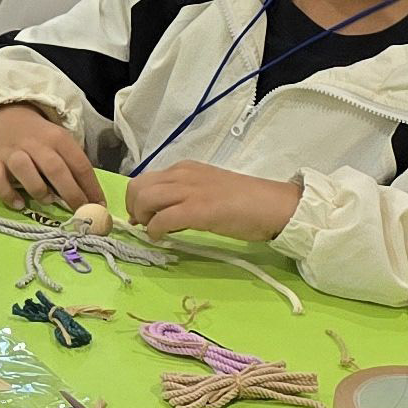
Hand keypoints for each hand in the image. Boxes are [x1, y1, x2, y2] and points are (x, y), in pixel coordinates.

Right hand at [0, 102, 105, 214]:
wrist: (3, 116)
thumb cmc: (38, 138)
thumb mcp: (58, 142)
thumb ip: (70, 165)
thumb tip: (87, 198)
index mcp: (57, 138)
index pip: (79, 164)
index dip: (91, 188)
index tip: (99, 207)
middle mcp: (35, 143)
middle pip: (55, 168)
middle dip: (71, 194)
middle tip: (79, 212)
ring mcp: (11, 152)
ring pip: (25, 169)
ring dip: (39, 189)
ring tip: (47, 201)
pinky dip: (8, 194)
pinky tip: (19, 204)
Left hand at [119, 161, 305, 245]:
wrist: (273, 206)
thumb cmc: (245, 202)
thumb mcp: (207, 191)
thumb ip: (184, 196)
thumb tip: (161, 213)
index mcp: (185, 169)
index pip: (146, 178)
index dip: (137, 199)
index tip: (142, 216)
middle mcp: (183, 174)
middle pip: (138, 186)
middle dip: (134, 208)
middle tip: (144, 225)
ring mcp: (190, 190)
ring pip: (145, 198)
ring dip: (142, 218)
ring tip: (153, 231)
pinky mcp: (198, 209)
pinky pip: (162, 219)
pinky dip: (155, 231)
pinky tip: (163, 238)